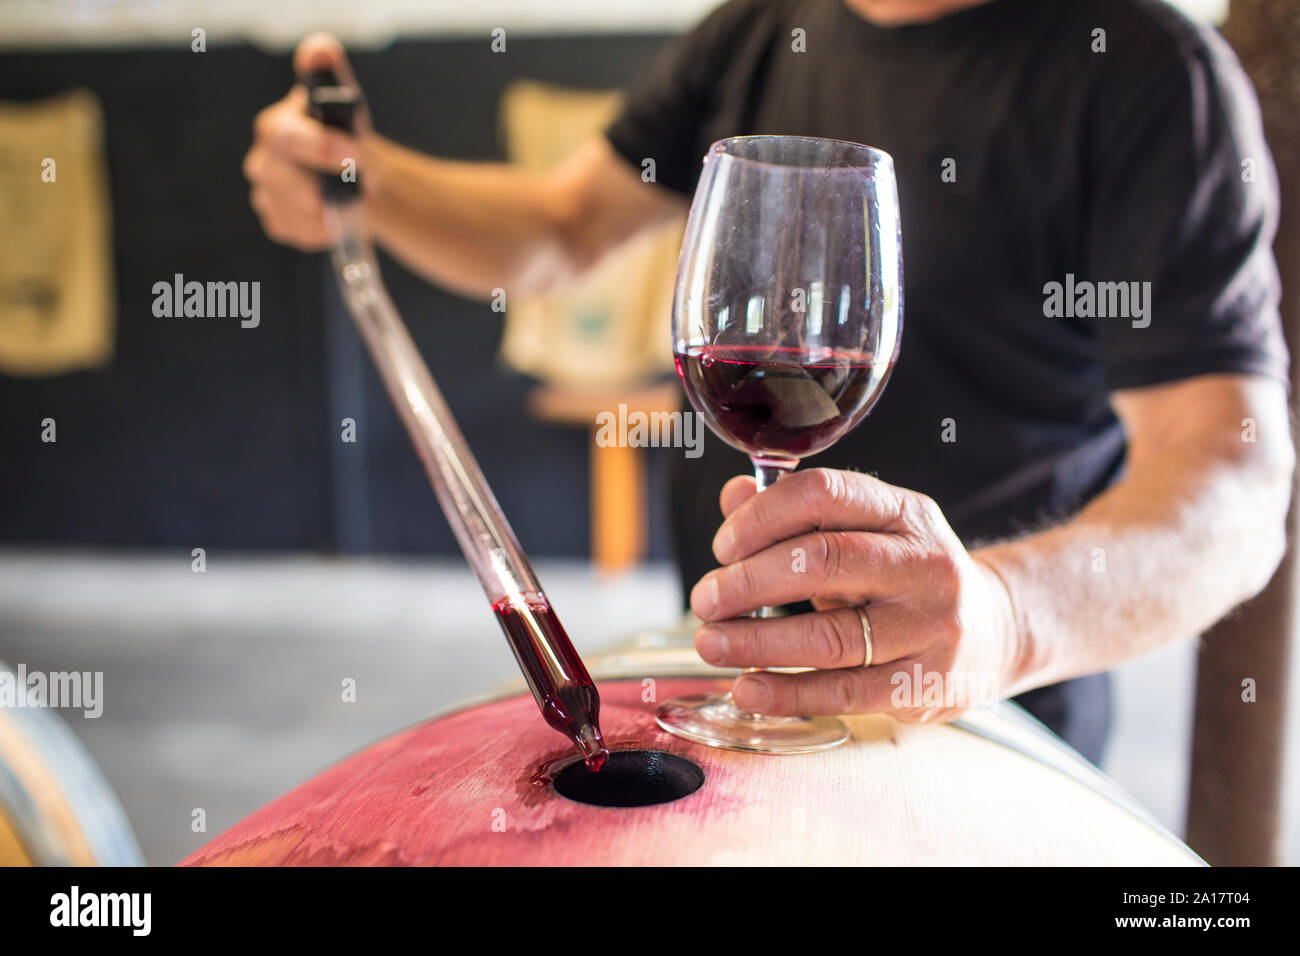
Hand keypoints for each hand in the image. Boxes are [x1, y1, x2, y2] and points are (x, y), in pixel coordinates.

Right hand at [243, 33, 369, 249]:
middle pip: (286, 182)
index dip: (321, 147)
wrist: (351, 172)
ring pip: (295, 213)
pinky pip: (299, 233)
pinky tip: (336, 215)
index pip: (288, 137)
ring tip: (354, 200)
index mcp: (277, 126)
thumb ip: (331, 72)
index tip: (356, 154)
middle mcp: (263, 160)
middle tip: (366, 188)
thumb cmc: (344, 133)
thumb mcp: (344, 99)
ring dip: (331, 210)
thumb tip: (319, 51)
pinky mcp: (276, 221)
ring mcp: (266, 193)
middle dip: (329, 187)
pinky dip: (324, 229)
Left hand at [689, 469, 1022, 723]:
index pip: (824, 494)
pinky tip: (748, 688)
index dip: (762, 516)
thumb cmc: (908, 576)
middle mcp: (924, 564)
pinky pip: (845, 691)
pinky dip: (787, 692)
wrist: (999, 631)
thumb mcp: (866, 532)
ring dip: (756, 641)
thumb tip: (732, 495)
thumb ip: (798, 516)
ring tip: (711, 643)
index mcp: (905, 513)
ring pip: (829, 635)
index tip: (723, 546)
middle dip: (748, 582)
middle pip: (822, 562)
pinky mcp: (925, 683)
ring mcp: (930, 626)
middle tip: (704, 600)